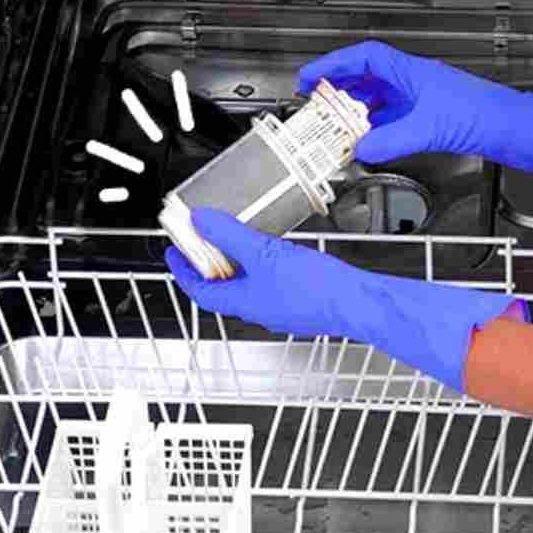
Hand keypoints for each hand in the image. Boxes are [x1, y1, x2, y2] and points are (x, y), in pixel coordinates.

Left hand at [166, 207, 519, 390]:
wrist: (358, 302)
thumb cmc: (317, 289)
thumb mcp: (265, 253)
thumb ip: (230, 236)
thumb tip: (201, 222)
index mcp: (244, 302)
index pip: (200, 291)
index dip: (182, 271)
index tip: (173, 253)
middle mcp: (260, 309)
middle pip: (222, 288)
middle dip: (209, 265)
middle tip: (203, 242)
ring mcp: (282, 307)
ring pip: (248, 285)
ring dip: (236, 264)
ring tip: (236, 238)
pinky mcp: (302, 302)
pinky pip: (271, 283)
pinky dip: (263, 266)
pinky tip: (275, 250)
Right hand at [299, 41, 532, 201]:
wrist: (511, 129)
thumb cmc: (481, 116)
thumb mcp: (428, 128)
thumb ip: (391, 138)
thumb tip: (361, 148)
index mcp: (410, 72)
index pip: (364, 58)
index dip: (333, 65)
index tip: (309, 78)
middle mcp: (414, 81)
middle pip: (367, 77)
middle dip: (339, 89)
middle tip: (315, 106)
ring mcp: (422, 98)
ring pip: (378, 98)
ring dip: (355, 111)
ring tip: (335, 128)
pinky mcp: (430, 117)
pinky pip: (391, 117)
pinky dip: (374, 127)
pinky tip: (368, 142)